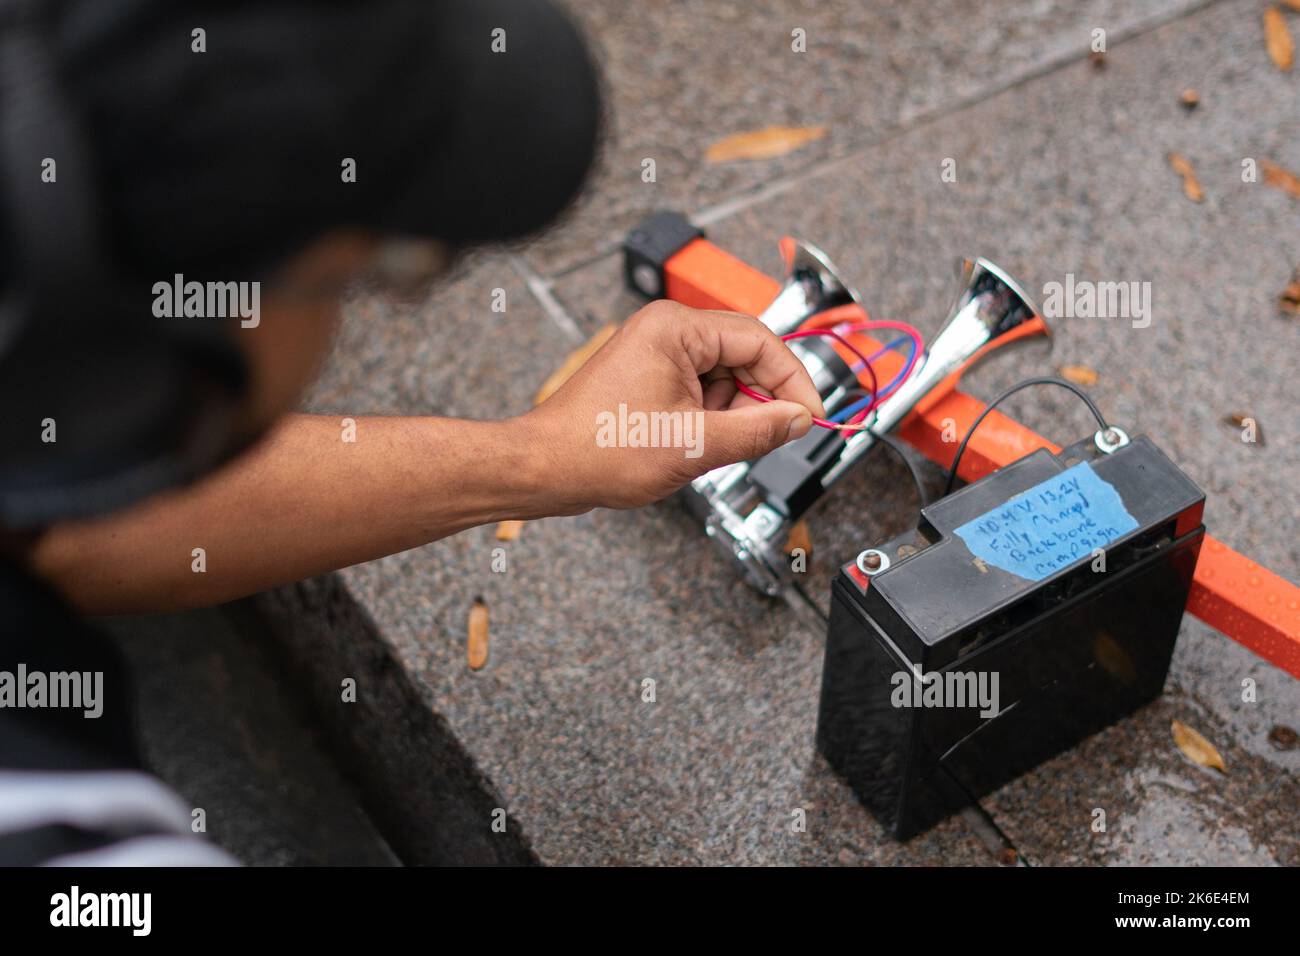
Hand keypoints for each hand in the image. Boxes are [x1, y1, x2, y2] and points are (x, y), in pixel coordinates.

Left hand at [522, 299, 824, 510]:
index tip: (810, 415)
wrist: (545, 469)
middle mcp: (665, 332)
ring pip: (722, 379)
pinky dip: (707, 420)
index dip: (792, 380)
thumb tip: (798, 420)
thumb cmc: (598, 450)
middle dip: (756, 401)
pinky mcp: (648, 378)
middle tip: (763, 439)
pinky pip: (698, 392)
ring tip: (703, 447)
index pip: (759, 340)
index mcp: (675, 329)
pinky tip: (690, 445)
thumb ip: (757, 430)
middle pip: (742, 358)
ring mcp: (655, 354)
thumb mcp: (693, 445)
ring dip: (729, 415)